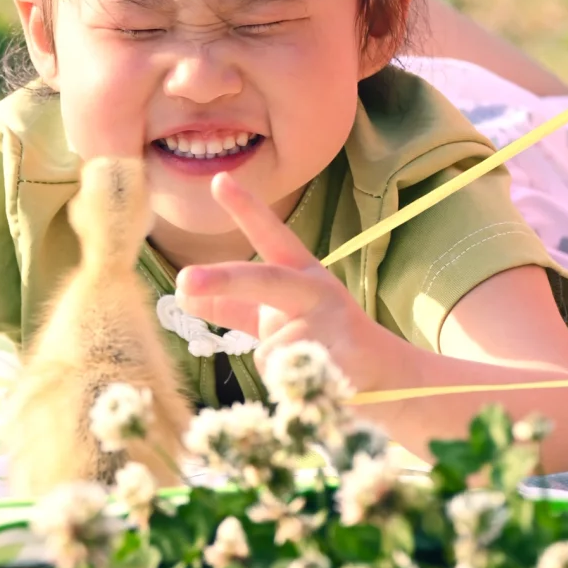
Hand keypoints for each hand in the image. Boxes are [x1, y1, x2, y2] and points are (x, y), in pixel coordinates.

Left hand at [175, 174, 386, 392]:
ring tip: (309, 365)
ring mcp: (328, 321)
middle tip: (183, 282)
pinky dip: (292, 387)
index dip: (245, 208)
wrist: (386, 376)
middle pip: (262, 280)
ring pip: (268, 349)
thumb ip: (234, 306)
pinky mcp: (338, 356)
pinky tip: (323, 379)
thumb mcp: (277, 316)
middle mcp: (314, 287)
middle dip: (220, 281)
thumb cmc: (321, 341)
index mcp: (300, 272)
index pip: (269, 235)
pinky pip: (288, 377)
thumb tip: (181, 295)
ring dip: (275, 366)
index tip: (219, 180)